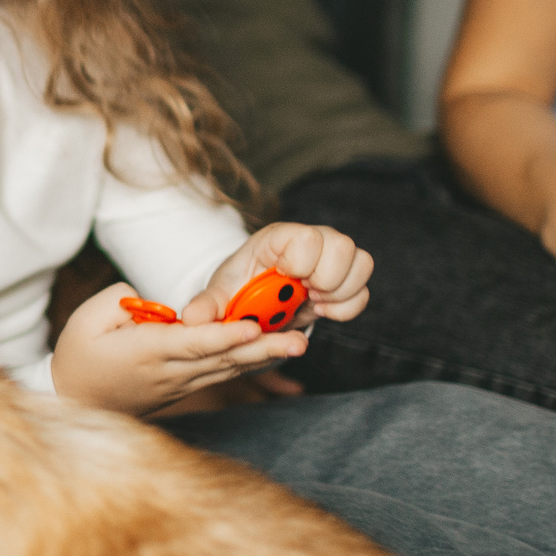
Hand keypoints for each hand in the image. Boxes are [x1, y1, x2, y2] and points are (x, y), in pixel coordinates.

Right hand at [51, 279, 307, 417]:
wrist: (76, 401)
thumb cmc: (79, 356)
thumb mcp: (84, 320)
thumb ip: (119, 301)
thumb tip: (154, 301)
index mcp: (145, 353)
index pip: (190, 343)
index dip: (222, 336)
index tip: (250, 327)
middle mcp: (170, 372)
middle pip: (221, 359)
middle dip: (261, 349)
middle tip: (299, 340)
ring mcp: (181, 384)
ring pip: (228, 369)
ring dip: (265, 358)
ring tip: (298, 343)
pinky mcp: (187, 387)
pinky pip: (224, 374)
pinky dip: (251, 364)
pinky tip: (276, 353)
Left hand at [187, 221, 374, 332]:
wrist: (256, 297)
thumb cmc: (239, 288)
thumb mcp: (221, 296)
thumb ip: (208, 306)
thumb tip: (191, 319)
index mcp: (278, 237)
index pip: (307, 235)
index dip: (301, 263)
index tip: (286, 279)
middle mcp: (312, 238)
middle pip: (342, 245)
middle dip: (324, 279)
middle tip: (303, 294)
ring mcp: (333, 255)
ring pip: (362, 263)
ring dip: (339, 293)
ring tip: (312, 302)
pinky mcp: (347, 275)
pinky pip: (364, 291)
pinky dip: (347, 307)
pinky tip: (322, 310)